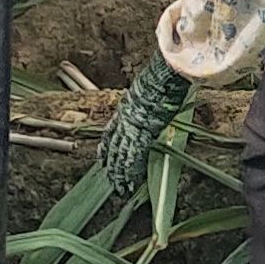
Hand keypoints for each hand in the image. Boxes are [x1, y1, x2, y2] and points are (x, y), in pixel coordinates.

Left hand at [90, 54, 191, 207]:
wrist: (162, 76)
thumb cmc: (161, 78)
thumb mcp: (147, 90)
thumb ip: (145, 102)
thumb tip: (152, 105)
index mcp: (125, 109)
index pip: (111, 132)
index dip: (106, 147)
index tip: (102, 158)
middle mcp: (124, 120)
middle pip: (115, 147)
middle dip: (112, 165)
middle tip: (111, 180)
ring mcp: (132, 127)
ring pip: (122, 155)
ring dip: (120, 172)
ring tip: (119, 187)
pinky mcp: (142, 133)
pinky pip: (135, 156)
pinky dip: (132, 170)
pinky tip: (130, 180)